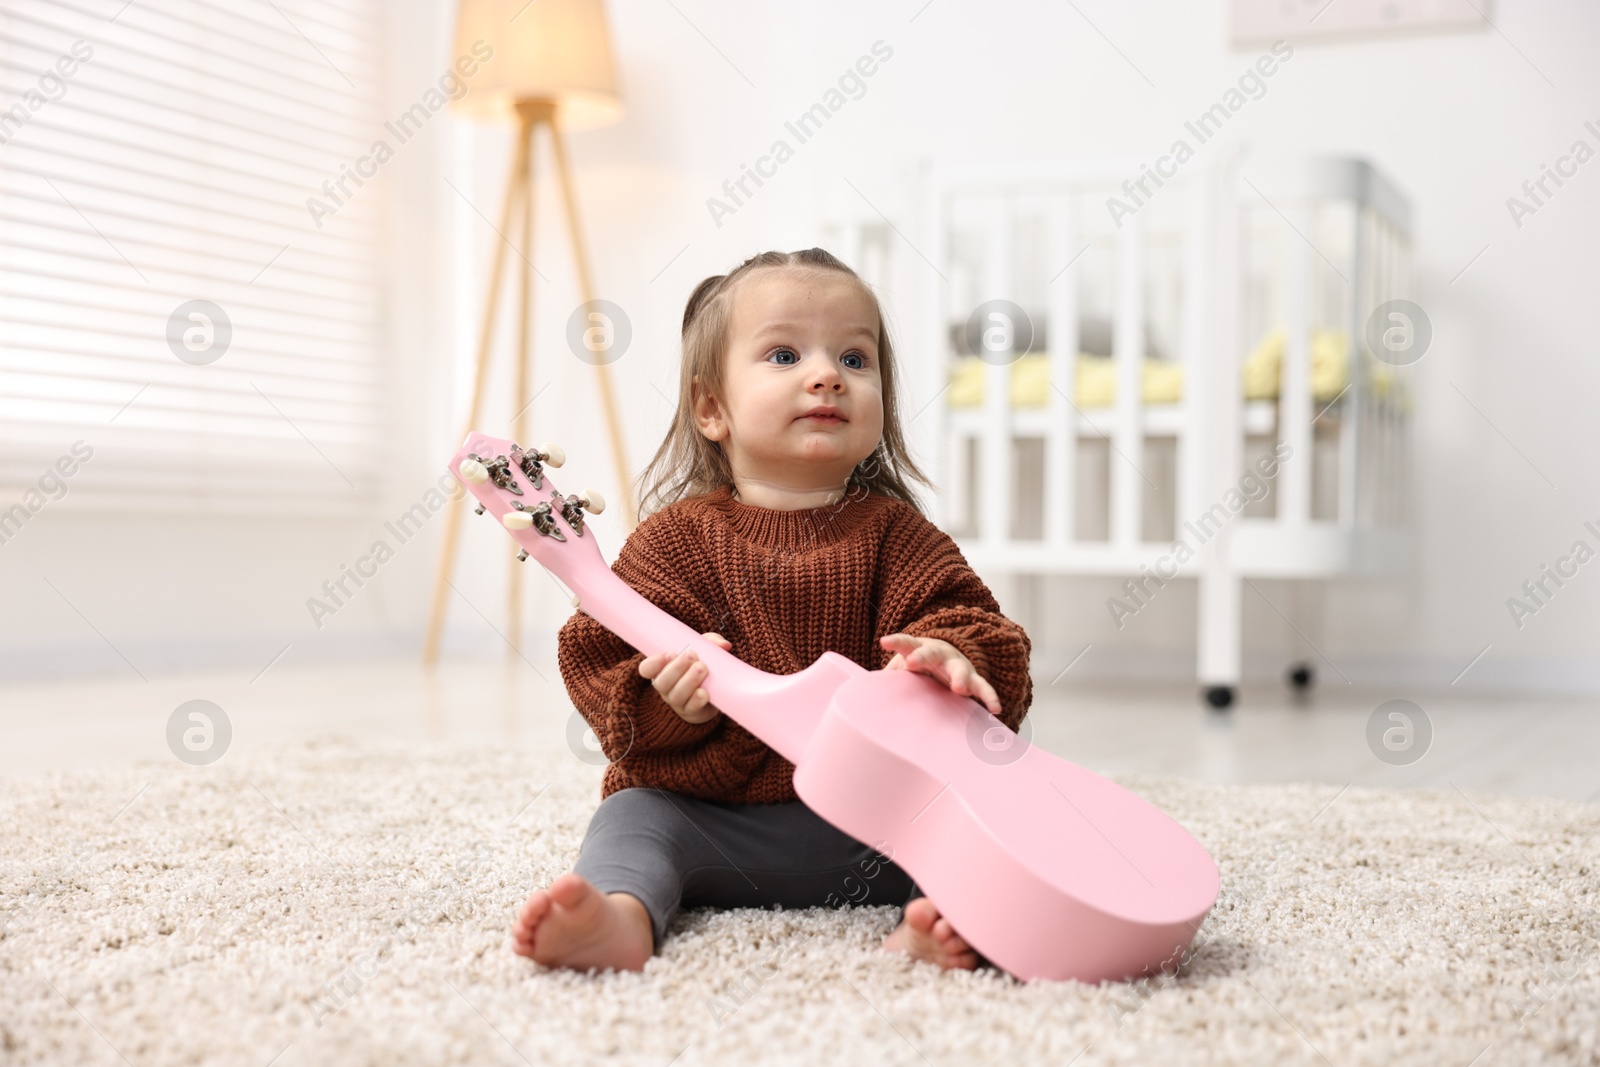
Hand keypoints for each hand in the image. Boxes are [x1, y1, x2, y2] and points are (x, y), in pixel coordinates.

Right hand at [639, 632, 731, 723]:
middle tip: (692, 655)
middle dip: (676, 668)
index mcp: (662, 670)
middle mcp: (666, 688)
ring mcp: (677, 702)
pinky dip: (697, 700)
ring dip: (688, 681)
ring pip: (676, 695)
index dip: (653, 662)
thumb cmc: (701, 667)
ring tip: (702, 668)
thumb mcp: (704, 651)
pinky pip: (691, 708)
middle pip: (662, 682)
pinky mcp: (691, 712)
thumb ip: (711, 643)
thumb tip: (724, 645)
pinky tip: (704, 693)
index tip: (669, 653)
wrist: (712, 695)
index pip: (646, 669)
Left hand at [879, 633, 1002, 717]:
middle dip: (923, 657)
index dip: (895, 642)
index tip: (884, 642)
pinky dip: (989, 697)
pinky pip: (983, 688)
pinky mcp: (973, 680)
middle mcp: (940, 654)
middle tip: (913, 663)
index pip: (905, 643)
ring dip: (959, 678)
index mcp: (919, 649)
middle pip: (932, 653)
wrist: (949, 657)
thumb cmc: (918, 668)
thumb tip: (863, 696)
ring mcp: (958, 666)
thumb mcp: (901, 670)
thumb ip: (887, 679)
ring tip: (959, 689)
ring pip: (961, 669)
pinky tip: (995, 709)